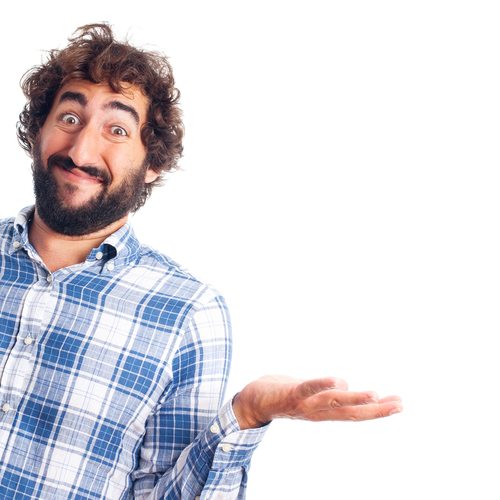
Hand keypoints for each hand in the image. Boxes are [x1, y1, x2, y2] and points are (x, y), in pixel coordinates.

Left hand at [232, 375, 401, 429]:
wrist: (251, 402)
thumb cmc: (284, 395)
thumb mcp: (309, 395)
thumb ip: (326, 393)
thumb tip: (346, 387)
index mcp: (324, 412)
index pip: (355, 412)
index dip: (377, 411)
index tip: (399, 404)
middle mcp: (317, 412)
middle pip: (350, 412)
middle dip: (376, 410)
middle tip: (399, 404)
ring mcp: (304, 404)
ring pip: (333, 403)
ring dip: (354, 399)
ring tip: (375, 395)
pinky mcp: (289, 393)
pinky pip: (307, 389)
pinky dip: (322, 385)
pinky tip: (337, 381)